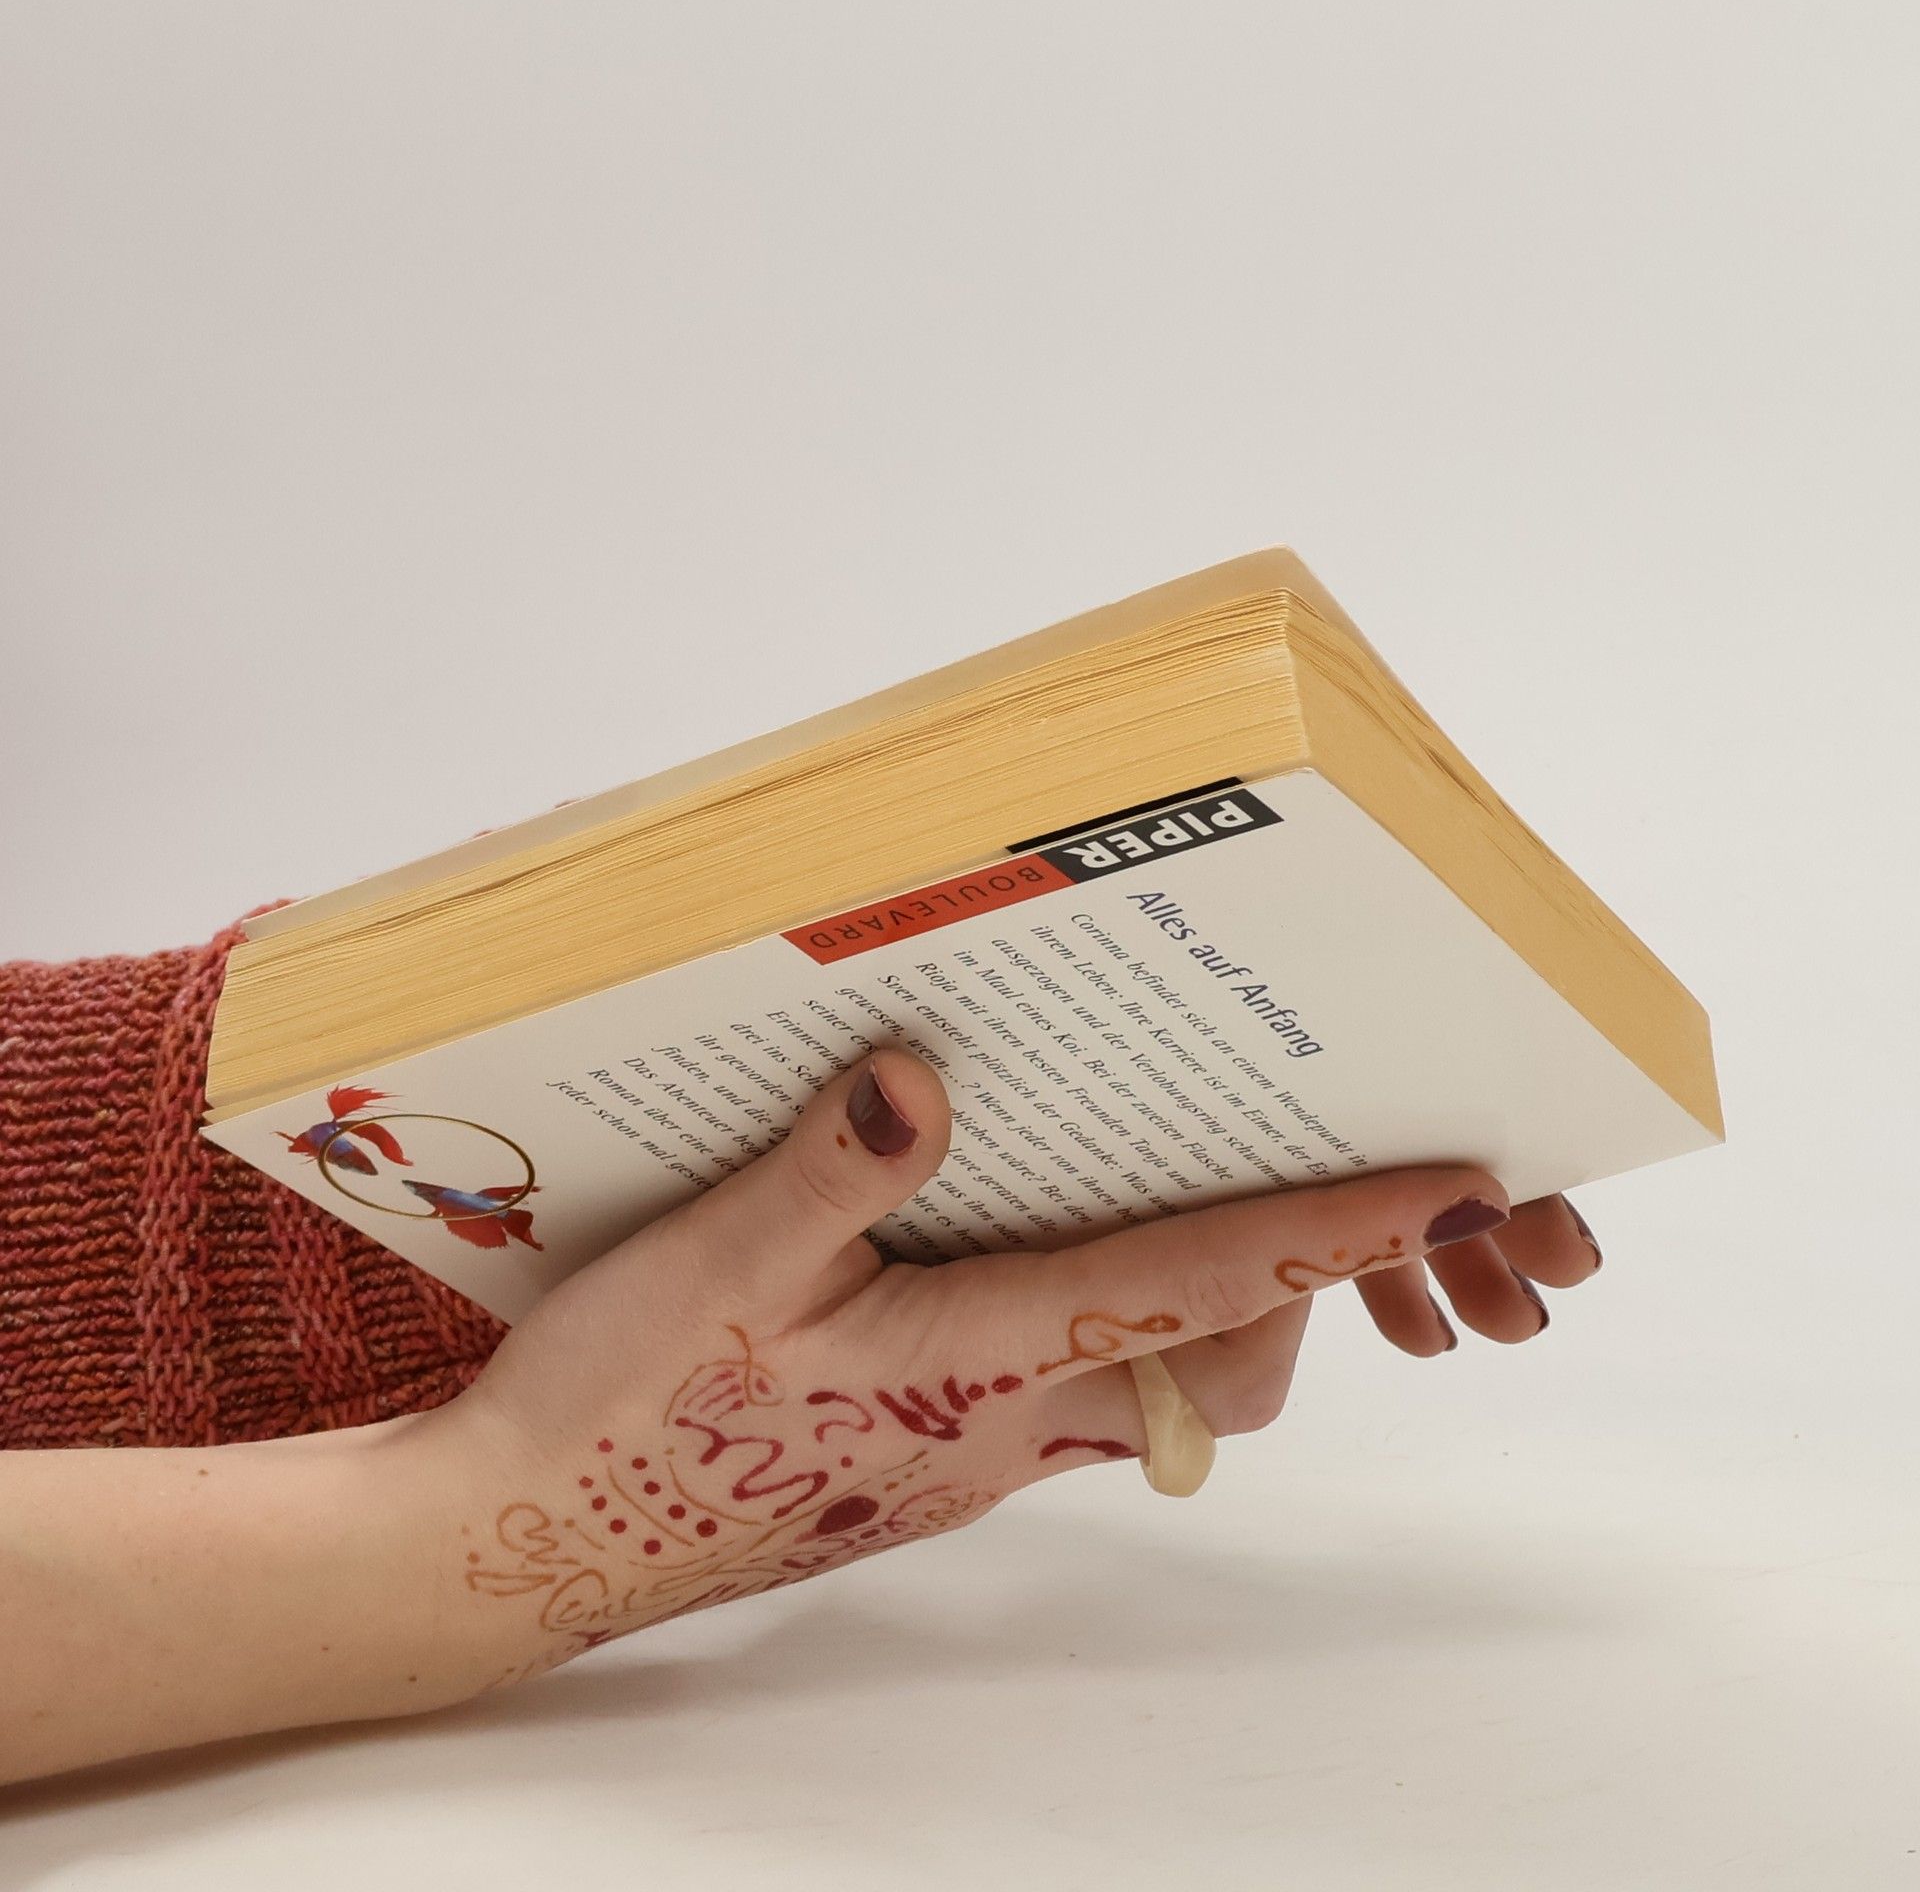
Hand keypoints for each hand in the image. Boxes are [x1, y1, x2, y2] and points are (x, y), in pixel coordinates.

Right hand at [434, 1048, 1595, 1686]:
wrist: (531, 1547)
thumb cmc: (618, 1419)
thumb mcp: (712, 1267)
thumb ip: (832, 1169)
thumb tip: (925, 1077)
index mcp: (972, 1363)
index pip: (1198, 1286)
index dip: (1332, 1231)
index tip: (1448, 1184)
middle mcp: (999, 1424)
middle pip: (1213, 1362)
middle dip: (1289, 1278)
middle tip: (1298, 1166)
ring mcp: (967, 1453)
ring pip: (1146, 1385)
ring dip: (1193, 1302)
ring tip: (1166, 1186)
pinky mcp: (923, 1455)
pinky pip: (1063, 1393)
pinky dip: (1095, 1324)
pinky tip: (1012, 1256)